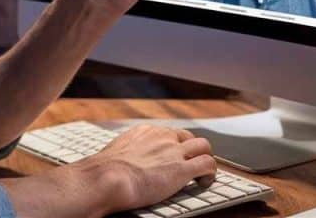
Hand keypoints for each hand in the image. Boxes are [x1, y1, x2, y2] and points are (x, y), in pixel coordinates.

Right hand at [76, 125, 215, 215]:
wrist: (108, 177)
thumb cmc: (105, 171)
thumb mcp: (115, 152)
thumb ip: (124, 153)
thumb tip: (116, 164)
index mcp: (146, 132)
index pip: (169, 132)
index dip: (175, 145)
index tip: (174, 156)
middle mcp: (162, 137)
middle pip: (189, 136)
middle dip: (192, 149)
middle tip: (191, 164)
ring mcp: (174, 152)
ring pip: (204, 146)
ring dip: (206, 158)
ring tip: (202, 173)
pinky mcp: (182, 169)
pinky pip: (208, 165)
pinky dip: (210, 174)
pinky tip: (204, 183)